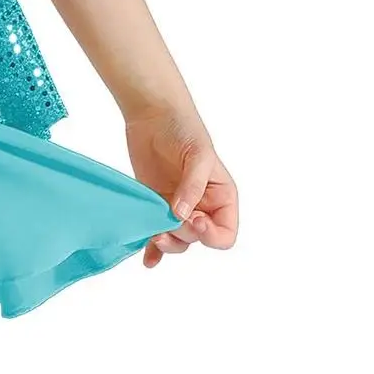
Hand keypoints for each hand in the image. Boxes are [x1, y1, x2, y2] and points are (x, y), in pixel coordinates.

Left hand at [123, 103, 239, 268]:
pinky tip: (148, 260)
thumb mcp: (198, 154)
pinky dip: (152, 250)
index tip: (194, 219)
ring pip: (177, 240)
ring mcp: (177, 207)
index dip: (211, 234)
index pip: (225, 234)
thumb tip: (181, 215)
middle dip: (183, 234)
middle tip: (166, 217)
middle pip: (197, 239)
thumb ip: (192, 186)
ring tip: (154, 235)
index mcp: (221, 198)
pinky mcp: (155, 204)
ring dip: (167, 243)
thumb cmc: (184, 128)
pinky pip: (156, 234)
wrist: (152, 114)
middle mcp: (201, 207)